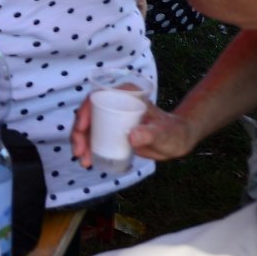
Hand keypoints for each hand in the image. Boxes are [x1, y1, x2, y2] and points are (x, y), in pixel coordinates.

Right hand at [70, 94, 198, 167]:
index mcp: (125, 94)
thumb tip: (131, 137)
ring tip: (84, 160)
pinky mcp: (111, 129)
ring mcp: (112, 116)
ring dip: (81, 143)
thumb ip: (150, 134)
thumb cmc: (173, 133)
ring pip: (88, 127)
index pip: (97, 99)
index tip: (81, 130)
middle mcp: (115, 102)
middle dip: (79, 133)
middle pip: (88, 114)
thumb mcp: (163, 134)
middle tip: (79, 152)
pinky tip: (88, 159)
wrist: (177, 141)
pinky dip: (88, 147)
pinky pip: (95, 136)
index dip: (84, 112)